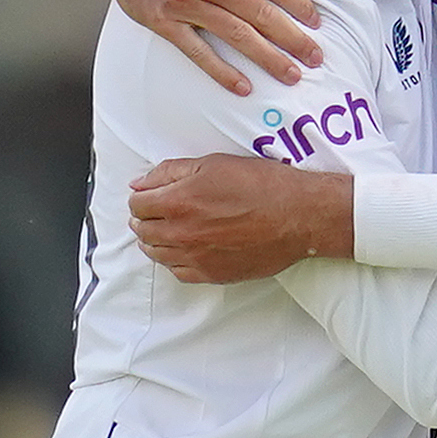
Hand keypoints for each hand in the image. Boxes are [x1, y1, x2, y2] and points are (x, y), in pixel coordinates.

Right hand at [97, 0, 322, 94]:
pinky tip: (243, 86)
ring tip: (291, 75)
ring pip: (236, 35)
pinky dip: (222, 71)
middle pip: (261, 13)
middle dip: (293, 39)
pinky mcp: (163, 20)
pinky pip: (198, 52)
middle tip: (315, 57)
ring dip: (268, 59)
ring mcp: (184, 0)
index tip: (316, 23)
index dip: (300, 5)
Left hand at [128, 155, 351, 281]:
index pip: (137, 205)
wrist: (299, 215)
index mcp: (179, 202)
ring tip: (169, 229)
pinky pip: (178, 272)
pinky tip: (186, 248)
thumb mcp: (214, 163)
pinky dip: (175, 260)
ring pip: (157, 254)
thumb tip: (139, 184)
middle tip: (158, 211)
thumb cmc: (262, 184)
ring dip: (157, 240)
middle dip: (146, 219)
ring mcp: (196, 258)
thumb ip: (170, 172)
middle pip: (143, 231)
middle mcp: (182, 233)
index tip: (150, 195)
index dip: (142, 197)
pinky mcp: (212, 274)